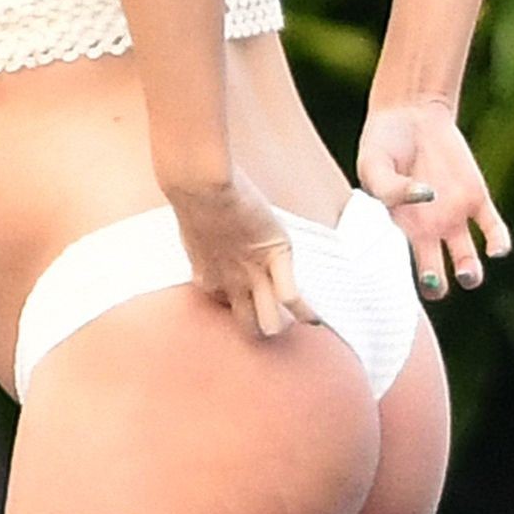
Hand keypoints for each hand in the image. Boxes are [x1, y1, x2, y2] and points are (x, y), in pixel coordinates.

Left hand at [166, 165, 317, 342]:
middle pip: (249, 329)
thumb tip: (212, 243)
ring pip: (271, 323)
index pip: (230, 312)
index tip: (255, 304)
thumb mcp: (200, 231)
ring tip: (298, 321)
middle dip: (264, 329)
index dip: (245, 311)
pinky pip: (291, 296)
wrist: (200, 184)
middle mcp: (231, 284)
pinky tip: (315, 319)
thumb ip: (209, 249)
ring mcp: (253, 272)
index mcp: (210, 281)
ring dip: (284, 324)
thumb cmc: (199, 199)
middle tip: (277, 319)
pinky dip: (305, 311)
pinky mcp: (275, 254)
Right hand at [356, 98, 511, 299]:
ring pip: (467, 263)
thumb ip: (390, 187)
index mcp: (397, 229)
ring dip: (469, 274)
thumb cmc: (383, 142)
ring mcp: (453, 218)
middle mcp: (427, 231)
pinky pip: (494, 230)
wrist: (411, 112)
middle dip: (437, 288)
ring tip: (466, 271)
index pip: (400, 272)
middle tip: (433, 280)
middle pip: (436, 278)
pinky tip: (496, 249)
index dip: (401, 286)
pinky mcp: (477, 199)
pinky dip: (499, 243)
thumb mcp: (373, 164)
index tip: (399, 283)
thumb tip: (423, 196)